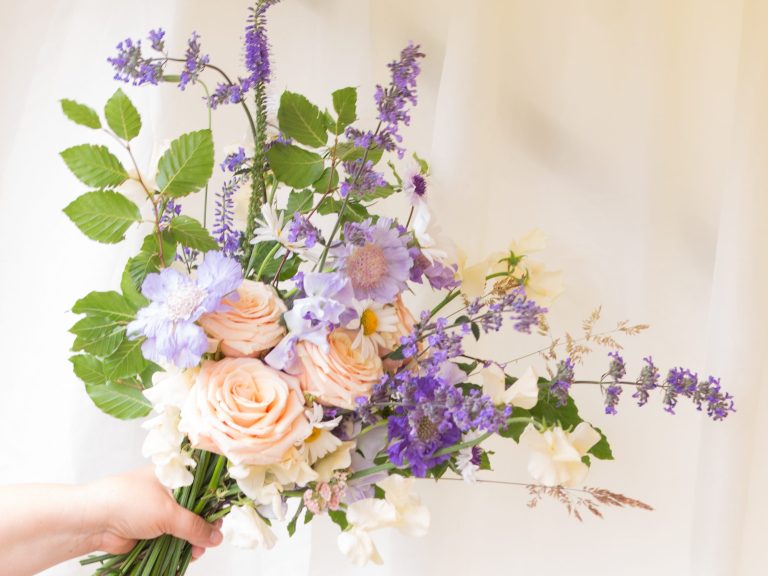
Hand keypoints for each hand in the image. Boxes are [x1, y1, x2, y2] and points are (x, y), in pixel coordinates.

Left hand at [84, 467, 222, 559]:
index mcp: (173, 477)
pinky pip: (172, 541)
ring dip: (192, 542)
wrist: (92, 521)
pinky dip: (179, 550)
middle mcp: (167, 493)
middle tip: (208, 541)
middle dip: (203, 528)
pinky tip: (186, 556)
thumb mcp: (167, 512)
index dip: (213, 504)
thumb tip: (216, 537)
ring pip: (184, 529)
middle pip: (196, 511)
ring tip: (195, 553)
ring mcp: (158, 514)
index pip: (203, 488)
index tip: (219, 519)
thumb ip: (194, 526)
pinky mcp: (150, 532)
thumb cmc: (127, 503)